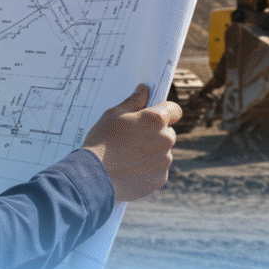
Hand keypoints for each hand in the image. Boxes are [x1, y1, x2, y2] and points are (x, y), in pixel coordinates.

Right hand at [82, 84, 181, 201]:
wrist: (94, 177)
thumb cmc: (102, 142)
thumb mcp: (113, 114)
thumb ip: (134, 101)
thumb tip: (144, 89)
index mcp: (156, 120)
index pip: (174, 110)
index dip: (165, 111)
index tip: (154, 115)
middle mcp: (166, 140)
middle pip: (168, 133)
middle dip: (155, 134)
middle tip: (133, 139)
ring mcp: (164, 161)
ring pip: (163, 152)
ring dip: (152, 152)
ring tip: (128, 157)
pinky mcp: (160, 178)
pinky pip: (158, 170)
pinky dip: (148, 169)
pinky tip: (131, 170)